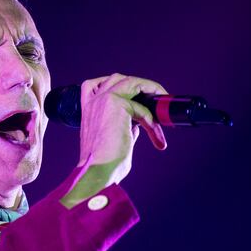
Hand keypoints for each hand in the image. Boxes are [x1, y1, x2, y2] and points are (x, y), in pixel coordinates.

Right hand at [61, 73, 167, 207]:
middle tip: (157, 97)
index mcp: (87, 110)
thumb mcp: (112, 141)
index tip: (139, 99)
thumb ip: (123, 128)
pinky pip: (143, 107)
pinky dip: (153, 121)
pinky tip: (157, 138)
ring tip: (163, 100)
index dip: (120, 87)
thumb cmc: (103, 164)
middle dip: (139, 86)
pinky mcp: (116, 104)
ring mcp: (103, 100)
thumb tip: (138, 126)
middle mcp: (92, 102)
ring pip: (131, 82)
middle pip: (118, 78)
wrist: (97, 172)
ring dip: (150, 90)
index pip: (97, 85)